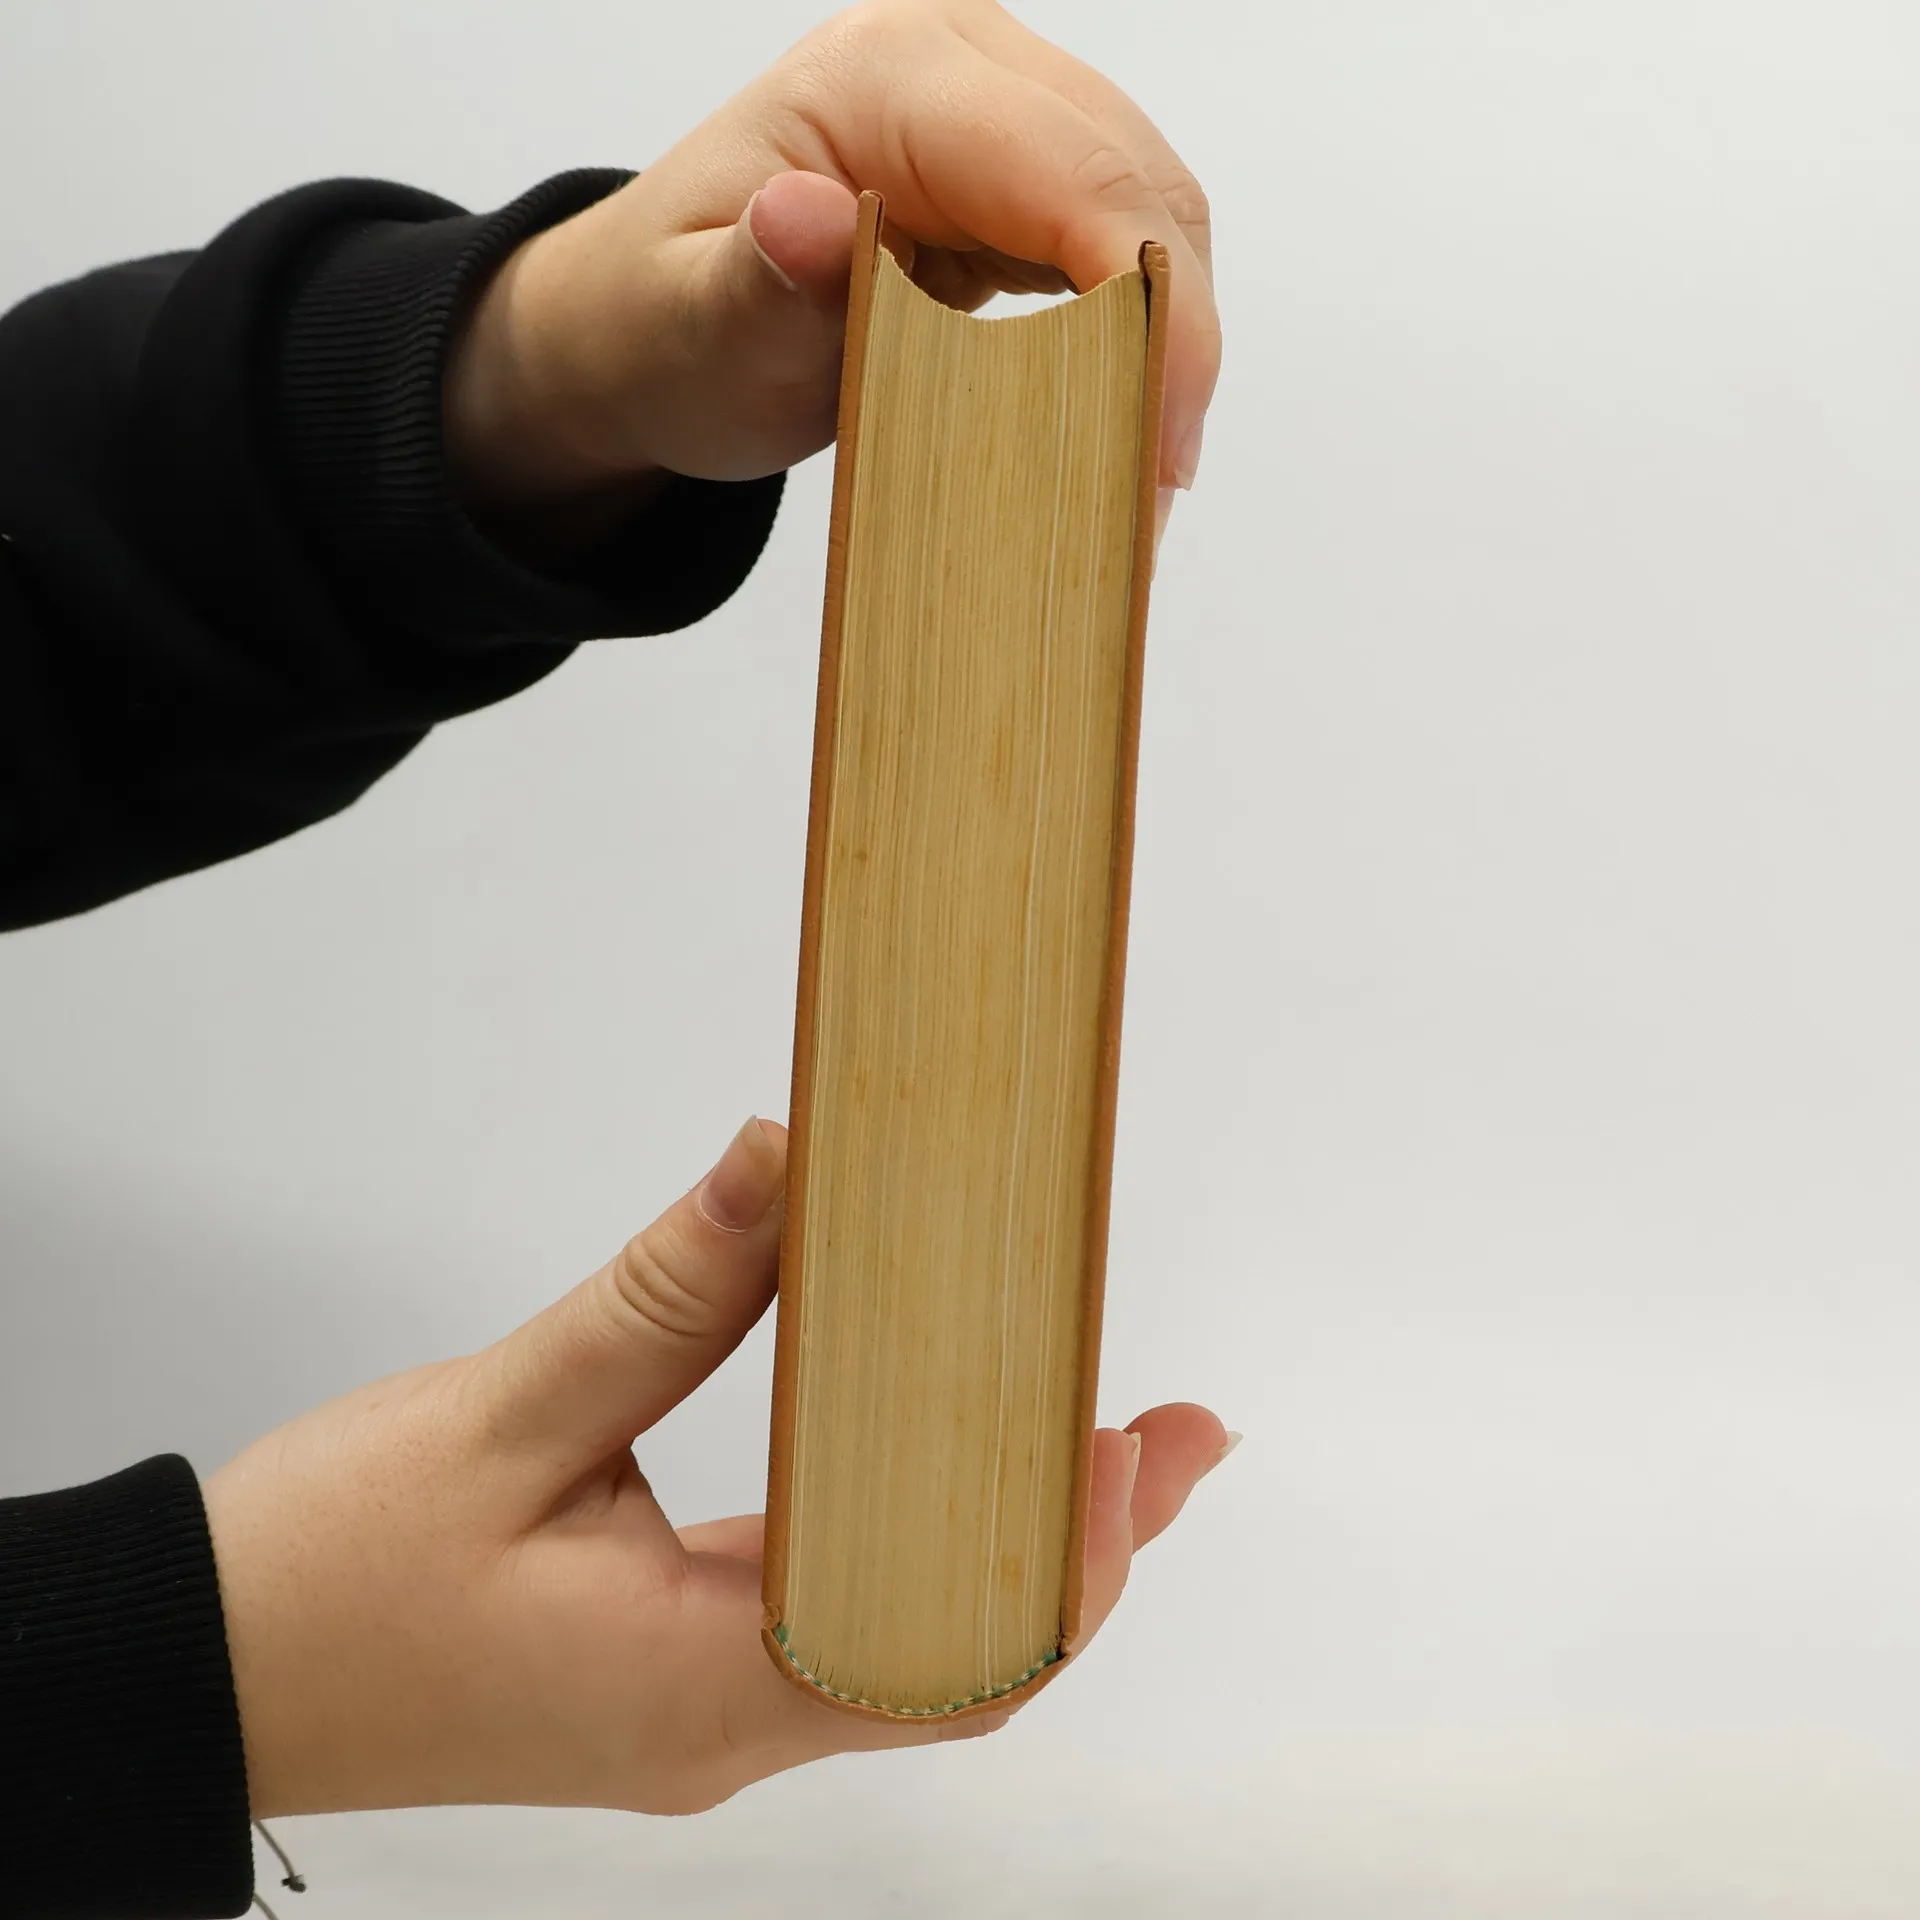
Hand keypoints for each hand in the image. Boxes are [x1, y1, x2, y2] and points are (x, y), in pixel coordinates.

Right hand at [203, 1117, 1232, 1816]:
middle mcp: (713, 1728)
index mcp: (694, 1690)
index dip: (1071, 1559)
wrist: (193, 1678)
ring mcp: (682, 1714)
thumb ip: (668, 1294)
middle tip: (1170, 1431)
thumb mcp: (503, 1418)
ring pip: (895, 1641)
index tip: (1145, 1448)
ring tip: (1084, 1431)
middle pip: (953, 1655)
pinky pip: (821, 1623)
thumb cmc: (317, 1580)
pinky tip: (925, 1460)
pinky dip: (901, 1544)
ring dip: (996, 1541)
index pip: (949, 1656)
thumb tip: (790, 1167)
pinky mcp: (650, 1677)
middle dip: (1076, 1545)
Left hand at [444, 0, 1218, 538]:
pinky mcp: (1017, 176)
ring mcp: (999, 111)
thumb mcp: (696, 324)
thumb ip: (758, 282)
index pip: (1070, 173)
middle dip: (1172, 341)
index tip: (1158, 444)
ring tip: (1143, 476)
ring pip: (1148, 213)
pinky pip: (1118, 243)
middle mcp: (961, 64)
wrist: (653, 323)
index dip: (1145, 305)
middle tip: (1156, 491)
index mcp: (886, 76)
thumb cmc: (669, 322)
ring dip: (1164, 344)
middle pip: (1137, 185)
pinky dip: (1135, 336)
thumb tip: (806, 221)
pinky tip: (1120, 422)